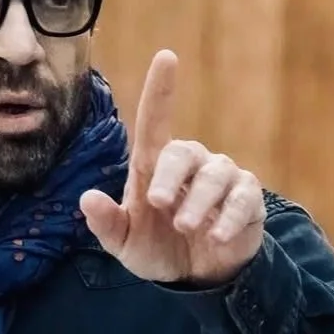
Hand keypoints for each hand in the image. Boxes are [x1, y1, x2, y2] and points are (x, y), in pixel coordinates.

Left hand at [80, 50, 264, 284]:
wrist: (195, 275)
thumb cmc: (156, 248)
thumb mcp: (124, 244)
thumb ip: (106, 224)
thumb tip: (86, 199)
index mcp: (155, 168)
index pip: (155, 122)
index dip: (160, 90)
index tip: (166, 57)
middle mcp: (191, 165)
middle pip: (183, 152)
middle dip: (170, 177)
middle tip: (158, 205)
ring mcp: (222, 179)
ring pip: (216, 173)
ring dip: (199, 201)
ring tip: (186, 227)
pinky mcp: (248, 200)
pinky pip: (244, 197)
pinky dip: (230, 216)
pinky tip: (216, 237)